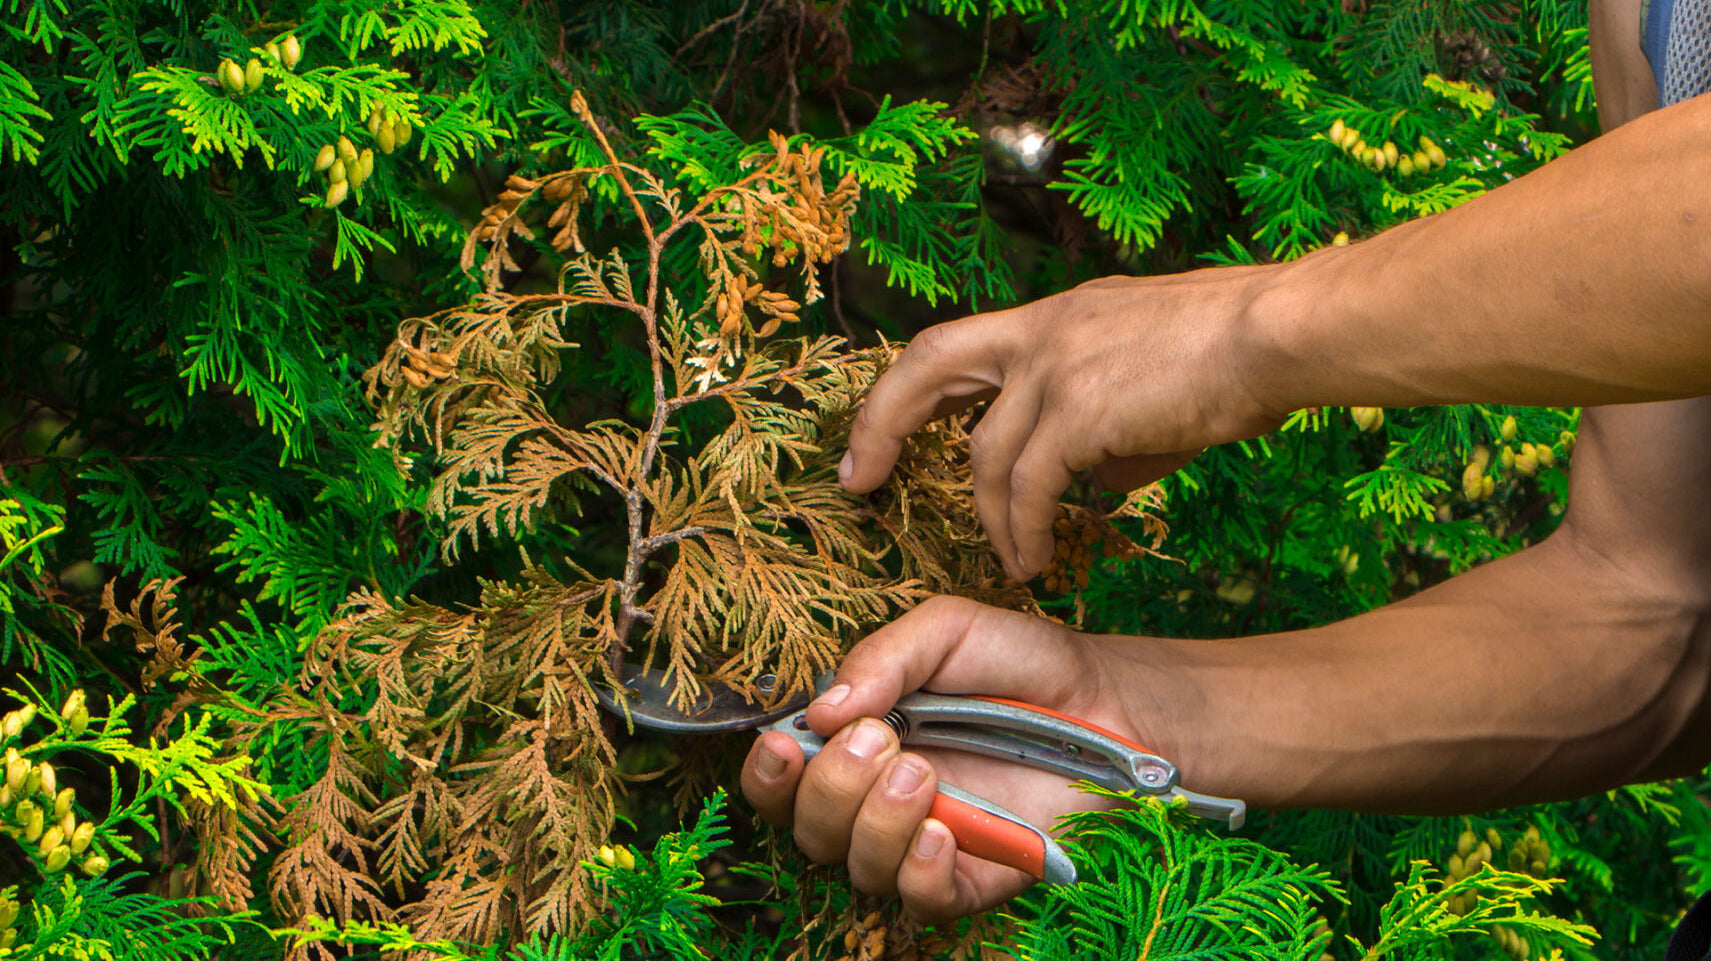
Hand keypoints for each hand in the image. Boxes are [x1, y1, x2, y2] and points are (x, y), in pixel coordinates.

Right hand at [739, 596, 1157, 921]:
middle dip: (831, 788)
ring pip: (859, 867)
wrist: (1108, 699)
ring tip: (922, 774)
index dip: (768, 774)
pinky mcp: (976, 875)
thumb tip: (820, 711)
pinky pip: (923, 900)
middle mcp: (877, 801)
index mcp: (855, 742)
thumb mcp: (948, 632)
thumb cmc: (1020, 663)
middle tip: (881, 741)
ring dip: (875, 824)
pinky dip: (919, 873)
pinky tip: (941, 831)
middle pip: (810, 829)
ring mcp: (926, 842)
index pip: (782, 780)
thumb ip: (882, 659)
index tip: (783, 744)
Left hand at [839, 270, 1285, 579]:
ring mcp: (1056, 365)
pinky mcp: (1081, 408)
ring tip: (1015, 563)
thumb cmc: (1231, 357)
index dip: (906, 393)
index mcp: (1053, 318)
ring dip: (992, 520)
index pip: (953, 346)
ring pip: (985, 454)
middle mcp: (1041, 332)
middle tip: (860, 481)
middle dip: (882, 425)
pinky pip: (1030, 485)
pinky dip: (1026, 529)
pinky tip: (1038, 559)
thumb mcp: (1143, 380)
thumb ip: (1101, 426)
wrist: (1279, 334)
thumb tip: (1090, 479)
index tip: (877, 438)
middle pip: (927, 367)